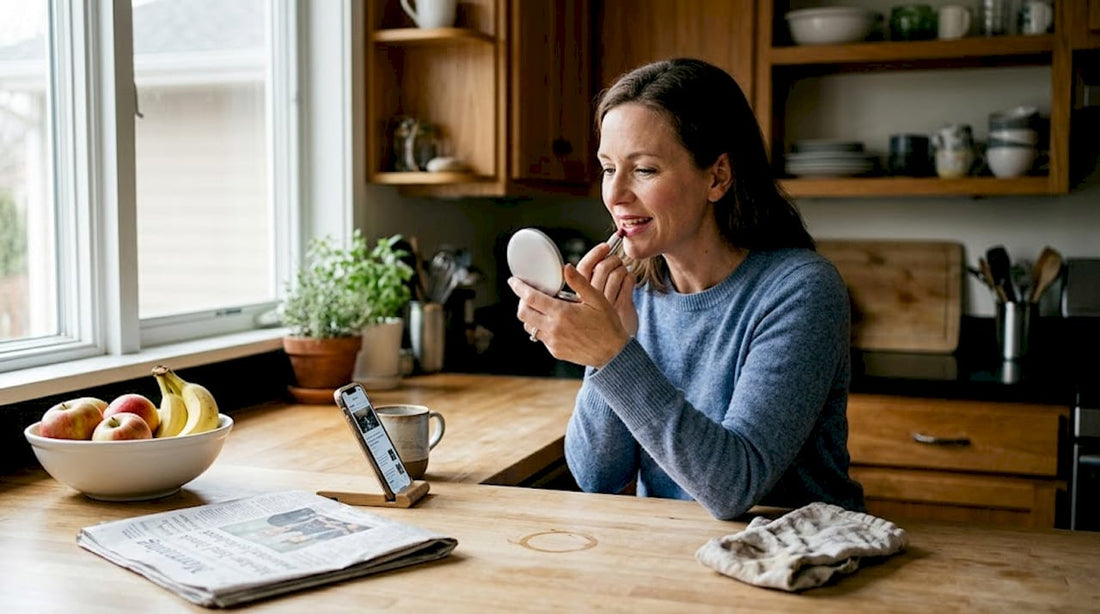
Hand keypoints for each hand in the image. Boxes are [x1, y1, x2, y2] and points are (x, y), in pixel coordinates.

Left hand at [508, 268, 630, 367]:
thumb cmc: (607, 325)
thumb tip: (566, 267)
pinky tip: (554, 322)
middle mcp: (553, 328)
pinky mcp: (555, 351)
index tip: (513, 281)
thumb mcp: (597, 299)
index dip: (519, 288)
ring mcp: (553, 341)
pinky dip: (542, 327)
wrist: (613, 354)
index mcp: (562, 312)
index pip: (531, 298)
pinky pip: (541, 337)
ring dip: (531, 315)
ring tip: (541, 308)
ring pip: (529, 326)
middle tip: (528, 294)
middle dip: (521, 301)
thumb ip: (580, 282)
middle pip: (523, 313)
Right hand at [575, 242, 637, 336]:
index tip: (604, 246)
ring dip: (622, 266)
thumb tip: (590, 259)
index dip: (594, 254)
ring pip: (617, 272)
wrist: (613, 347)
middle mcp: (593, 300)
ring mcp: (608, 303)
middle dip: (611, 258)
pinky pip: (628, 281)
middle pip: (602, 267)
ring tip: (622, 270)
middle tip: (615, 258)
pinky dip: (631, 276)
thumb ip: (585, 284)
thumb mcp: (586, 304)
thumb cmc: (599, 322)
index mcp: (580, 297)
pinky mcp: (623, 306)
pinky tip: (629, 280)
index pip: (584, 268)